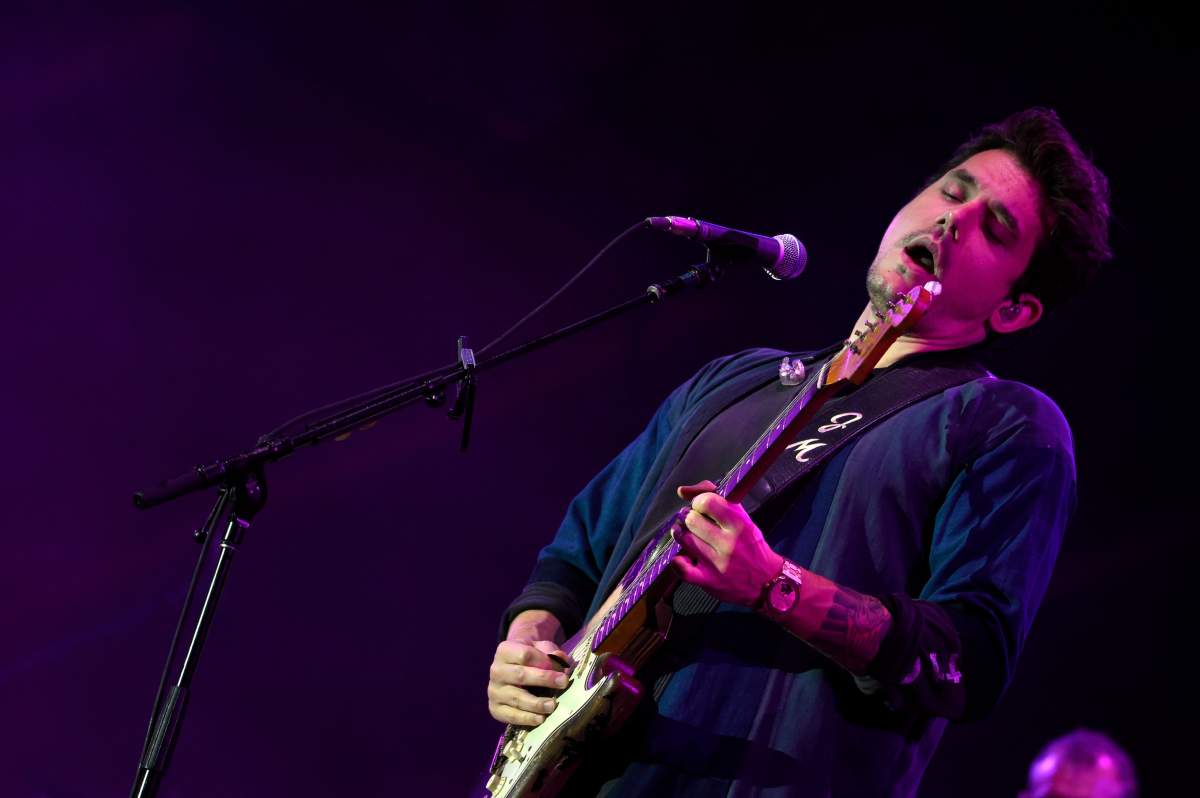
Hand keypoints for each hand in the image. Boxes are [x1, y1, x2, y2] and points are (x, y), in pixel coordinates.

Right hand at [487, 612, 571, 726]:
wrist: (514, 670)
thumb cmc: (532, 658)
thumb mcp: (541, 648)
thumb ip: (551, 653)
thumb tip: (560, 658)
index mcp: (505, 651)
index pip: (525, 655)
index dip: (544, 661)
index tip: (561, 668)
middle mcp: (496, 670)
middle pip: (520, 675)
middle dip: (543, 679)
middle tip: (563, 683)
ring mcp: (494, 691)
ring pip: (516, 698)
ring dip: (536, 703)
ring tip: (552, 705)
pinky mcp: (495, 708)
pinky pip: (511, 716)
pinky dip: (526, 718)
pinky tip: (540, 719)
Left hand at [670, 480, 784, 606]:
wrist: (765, 581)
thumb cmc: (750, 544)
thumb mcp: (740, 517)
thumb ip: (714, 497)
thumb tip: (681, 491)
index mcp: (739, 523)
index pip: (707, 502)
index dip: (698, 501)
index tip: (701, 507)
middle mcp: (728, 543)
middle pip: (691, 520)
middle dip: (689, 518)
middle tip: (694, 522)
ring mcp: (717, 563)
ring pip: (684, 539)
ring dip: (682, 534)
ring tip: (688, 535)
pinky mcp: (708, 581)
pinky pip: (681, 568)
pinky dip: (677, 561)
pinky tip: (683, 556)